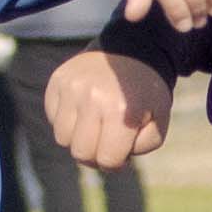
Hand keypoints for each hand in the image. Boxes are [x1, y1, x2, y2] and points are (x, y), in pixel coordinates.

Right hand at [43, 46, 172, 168]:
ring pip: (62, 139)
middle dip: (95, 155)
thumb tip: (115, 159)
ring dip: (78, 138)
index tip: (121, 152)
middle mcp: (93, 98)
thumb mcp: (159, 120)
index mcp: (121, 111)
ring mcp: (72, 87)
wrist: (132, 49)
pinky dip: (66, 120)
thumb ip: (143, 146)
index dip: (115, 162)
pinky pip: (52, 118)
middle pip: (81, 153)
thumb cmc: (146, 92)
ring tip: (95, 123)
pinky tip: (83, 108)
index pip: (106, 160)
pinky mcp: (58, 80)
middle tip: (106, 142)